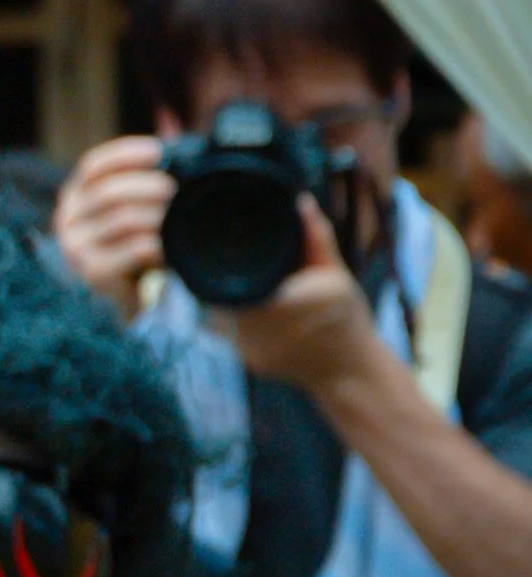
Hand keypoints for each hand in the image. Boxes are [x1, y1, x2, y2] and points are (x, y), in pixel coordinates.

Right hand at [53, 134, 171, 313]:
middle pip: (110, 190)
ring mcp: (75, 248)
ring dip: (158, 216)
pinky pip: (131, 249)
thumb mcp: (134, 206)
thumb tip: (170, 120)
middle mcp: (67, 218)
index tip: (159, 151)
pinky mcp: (92, 273)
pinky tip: (168, 246)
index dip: (127, 154)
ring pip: (123, 219)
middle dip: (150, 186)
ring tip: (179, 217)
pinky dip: (156, 244)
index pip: (94, 165)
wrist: (122, 300)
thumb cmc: (129, 245)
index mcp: (75, 195)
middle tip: (178, 190)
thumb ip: (147, 166)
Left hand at [214, 197, 384, 399]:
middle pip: (224, 298)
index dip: (227, 267)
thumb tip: (301, 203)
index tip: (227, 252)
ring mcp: (256, 352)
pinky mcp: (253, 365)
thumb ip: (316, 239)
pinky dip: (237, 321)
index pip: (236, 280)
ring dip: (228, 302)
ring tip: (237, 283)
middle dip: (227, 281)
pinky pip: (233, 336)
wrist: (352, 373)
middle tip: (228, 262)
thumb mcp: (337, 275)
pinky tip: (249, 309)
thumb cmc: (348, 319)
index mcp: (285, 303)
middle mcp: (265, 331)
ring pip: (223, 318)